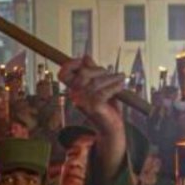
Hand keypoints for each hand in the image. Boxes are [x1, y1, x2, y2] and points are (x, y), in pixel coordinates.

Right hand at [58, 55, 128, 176]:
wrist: (111, 126)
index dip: (71, 64)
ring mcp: (83, 102)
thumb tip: (85, 57)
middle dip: (100, 70)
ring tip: (121, 78)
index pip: (63, 73)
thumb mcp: (99, 84)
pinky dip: (115, 86)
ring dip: (112, 78)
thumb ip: (92, 71)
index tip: (83, 61)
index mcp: (73, 89)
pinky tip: (121, 86)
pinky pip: (104, 91)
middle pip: (83, 74)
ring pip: (96, 82)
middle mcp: (75, 96)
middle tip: (112, 74)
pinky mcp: (94, 108)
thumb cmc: (106, 104)